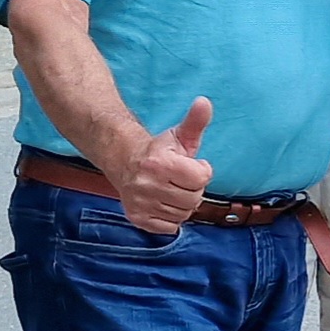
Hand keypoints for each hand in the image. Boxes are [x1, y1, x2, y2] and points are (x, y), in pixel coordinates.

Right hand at [111, 96, 215, 232]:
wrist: (125, 161)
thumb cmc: (159, 150)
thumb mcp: (179, 135)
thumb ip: (195, 121)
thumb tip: (204, 102)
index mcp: (160, 163)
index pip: (201, 178)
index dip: (201, 171)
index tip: (193, 165)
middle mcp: (147, 184)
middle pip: (193, 199)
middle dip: (193, 189)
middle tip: (181, 180)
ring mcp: (140, 202)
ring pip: (183, 214)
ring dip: (183, 204)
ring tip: (172, 190)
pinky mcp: (137, 217)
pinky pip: (169, 227)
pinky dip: (171, 218)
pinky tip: (164, 202)